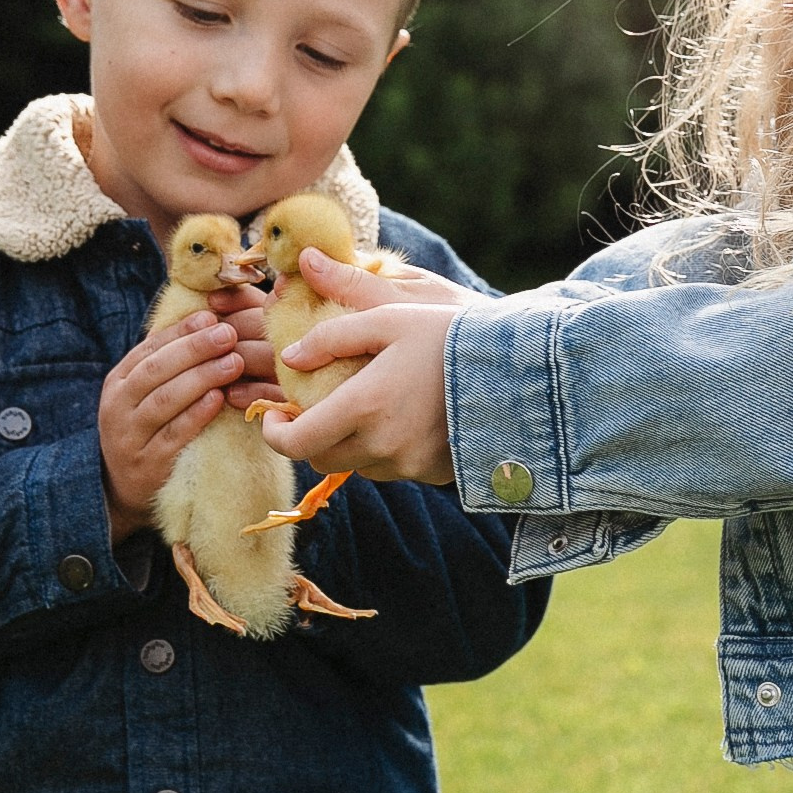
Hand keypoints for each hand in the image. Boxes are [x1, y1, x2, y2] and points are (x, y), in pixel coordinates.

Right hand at [97, 305, 250, 544]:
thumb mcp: (146, 395)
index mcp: (118, 382)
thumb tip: (208, 319)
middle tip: (228, 334)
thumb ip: (168, 364)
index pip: (149, 348)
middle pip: (156, 370)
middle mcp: (118, 407)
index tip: (211, 316)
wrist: (124, 489)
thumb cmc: (148, 431)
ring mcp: (131, 437)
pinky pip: (174, 435)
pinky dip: (197, 415)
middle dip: (194, 349)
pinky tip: (219, 400)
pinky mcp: (148, 465)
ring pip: (164, 400)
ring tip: (233, 362)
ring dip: (201, 378)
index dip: (181, 331)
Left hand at [256, 250, 469, 487]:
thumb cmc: (447, 334)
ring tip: (367, 405)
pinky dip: (385, 448)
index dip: (276, 433)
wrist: (516, 370)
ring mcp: (408, 465)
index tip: (275, 415)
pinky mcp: (431, 474)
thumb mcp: (387, 318)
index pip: (296, 443)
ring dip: (349, 441)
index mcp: (363, 407)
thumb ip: (330, 338)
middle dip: (310, 435)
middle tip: (315, 406)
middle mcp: (382, 446)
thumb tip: (289, 358)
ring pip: (356, 463)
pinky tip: (403, 417)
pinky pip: (391, 468)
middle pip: (322, 458)